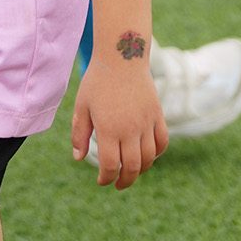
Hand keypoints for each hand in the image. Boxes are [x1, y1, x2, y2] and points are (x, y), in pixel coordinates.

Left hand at [71, 38, 167, 188]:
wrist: (122, 56)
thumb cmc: (97, 81)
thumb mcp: (82, 106)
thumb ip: (79, 134)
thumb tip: (78, 158)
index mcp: (109, 129)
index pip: (111, 166)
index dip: (106, 178)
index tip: (102, 181)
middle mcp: (130, 129)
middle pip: (132, 167)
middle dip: (124, 181)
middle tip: (117, 184)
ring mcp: (146, 122)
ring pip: (149, 158)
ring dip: (140, 170)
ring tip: (131, 172)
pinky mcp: (157, 115)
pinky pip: (162, 142)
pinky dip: (156, 153)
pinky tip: (147, 155)